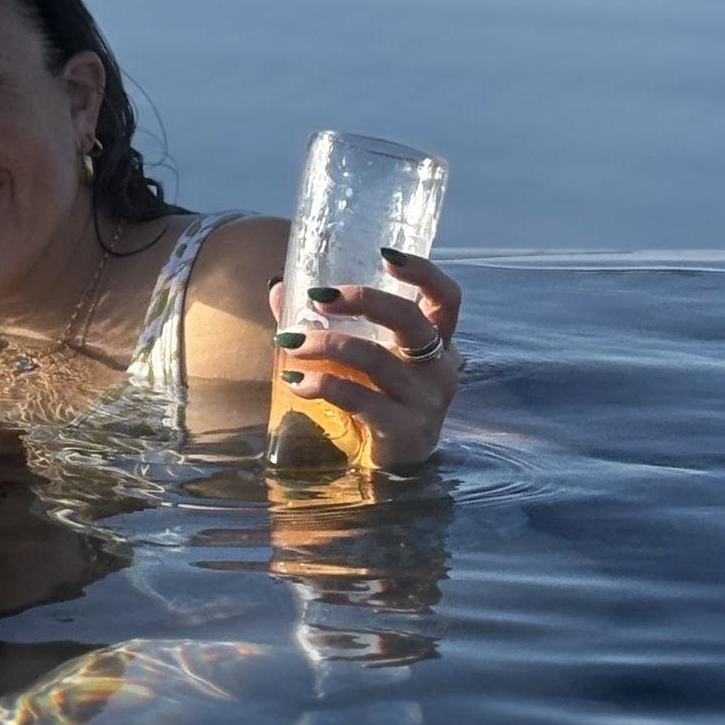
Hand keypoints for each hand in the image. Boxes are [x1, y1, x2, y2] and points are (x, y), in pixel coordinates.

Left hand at [267, 251, 461, 470]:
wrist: (386, 469)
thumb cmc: (374, 401)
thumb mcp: (358, 358)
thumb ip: (323, 322)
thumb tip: (278, 287)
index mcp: (436, 344)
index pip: (446, 299)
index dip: (423, 273)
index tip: (386, 256)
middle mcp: (440, 368)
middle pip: (409, 319)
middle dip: (361, 300)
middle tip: (319, 297)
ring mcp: (427, 401)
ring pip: (375, 358)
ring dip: (325, 345)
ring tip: (290, 343)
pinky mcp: (405, 430)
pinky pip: (359, 398)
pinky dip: (322, 385)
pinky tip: (296, 382)